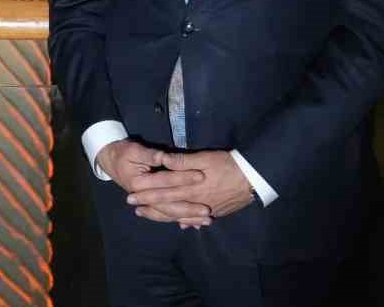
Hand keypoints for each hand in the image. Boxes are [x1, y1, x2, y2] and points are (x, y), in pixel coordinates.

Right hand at [98, 141, 209, 228]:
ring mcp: (148, 203)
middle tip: (208, 211)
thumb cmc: (123, 153)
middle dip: (189, 209)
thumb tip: (164, 157)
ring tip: (206, 221)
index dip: (183, 178)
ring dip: (188, 218)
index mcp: (139, 183)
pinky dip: (181, 220)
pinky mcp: (153, 204)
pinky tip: (194, 225)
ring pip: (170, 214)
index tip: (201, 176)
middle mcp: (144, 197)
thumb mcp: (134, 150)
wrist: (110, 161)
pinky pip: (168, 215)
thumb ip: (150, 155)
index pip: (165, 181)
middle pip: (169, 205)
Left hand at [129, 150, 255, 219]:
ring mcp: (205, 209)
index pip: (163, 190)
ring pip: (179, 215)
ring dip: (163, 215)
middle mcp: (194, 201)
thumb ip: (182, 161)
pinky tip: (181, 225)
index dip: (146, 191)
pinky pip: (196, 220)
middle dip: (148, 205)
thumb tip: (163, 161)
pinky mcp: (215, 211)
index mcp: (189, 187)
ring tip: (148, 215)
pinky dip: (187, 222)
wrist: (253, 178)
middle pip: (167, 204)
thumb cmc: (227, 164)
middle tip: (132, 206)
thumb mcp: (204, 158)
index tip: (130, 193)